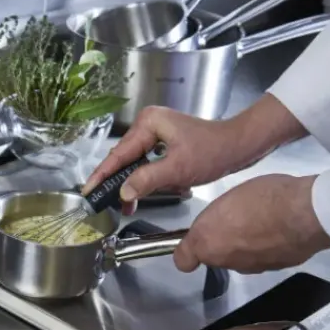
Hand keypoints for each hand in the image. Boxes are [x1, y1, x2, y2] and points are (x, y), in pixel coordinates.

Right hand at [82, 96, 304, 214]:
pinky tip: (147, 192)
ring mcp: (156, 133)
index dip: (102, 175)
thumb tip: (124, 192)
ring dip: (134, 184)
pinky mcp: (164, 142)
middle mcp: (148, 124)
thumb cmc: (214, 150)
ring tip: (129, 205)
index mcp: (148, 124)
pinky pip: (146, 163)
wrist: (241, 145)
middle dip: (117, 183)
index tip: (88, 191)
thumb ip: (146, 180)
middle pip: (124, 159)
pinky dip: (146, 179)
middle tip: (106, 204)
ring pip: (135, 163)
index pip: (118, 155)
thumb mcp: (177, 170)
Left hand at [174, 174, 329, 273]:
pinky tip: (279, 231)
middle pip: (216, 256)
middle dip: (223, 242)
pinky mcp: (274, 269)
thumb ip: (214, 220)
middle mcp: (224, 261)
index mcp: (206, 243)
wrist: (303, 214)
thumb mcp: (226, 199)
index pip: (183, 261)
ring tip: (262, 222)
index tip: (194, 242)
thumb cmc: (262, 199)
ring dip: (246, 245)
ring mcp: (250, 267)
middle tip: (236, 219)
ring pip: (240, 258)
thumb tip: (217, 227)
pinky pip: (264, 258)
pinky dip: (268, 249)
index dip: (188, 252)